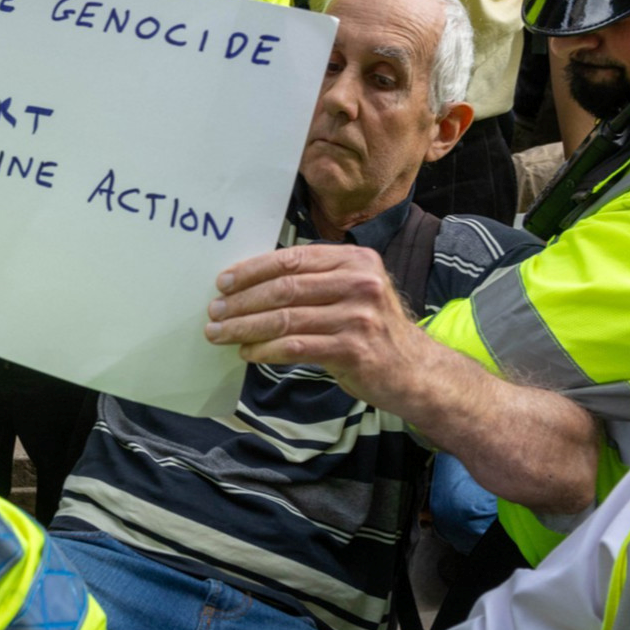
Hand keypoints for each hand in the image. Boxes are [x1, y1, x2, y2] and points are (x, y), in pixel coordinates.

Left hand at [204, 245, 437, 411]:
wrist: (414, 371)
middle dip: (242, 300)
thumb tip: (252, 282)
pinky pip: (295, 347)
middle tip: (214, 311)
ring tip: (220, 333)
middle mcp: (359, 282)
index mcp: (355, 260)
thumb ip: (316, 280)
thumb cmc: (373, 330)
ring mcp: (358, 316)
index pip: (292, 259)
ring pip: (285, 318)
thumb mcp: (353, 292)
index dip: (252, 270)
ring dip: (245, 327)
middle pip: (285, 288)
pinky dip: (264, 350)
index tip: (223, 282)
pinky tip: (247, 352)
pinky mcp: (353, 349)